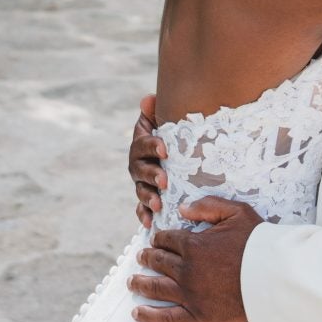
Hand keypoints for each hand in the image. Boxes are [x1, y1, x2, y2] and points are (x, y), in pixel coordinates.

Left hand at [129, 196, 260, 321]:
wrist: (273, 277)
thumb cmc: (257, 243)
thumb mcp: (237, 213)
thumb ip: (208, 206)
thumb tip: (183, 208)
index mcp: (194, 244)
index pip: (167, 240)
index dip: (159, 238)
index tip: (156, 239)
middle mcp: (186, 269)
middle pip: (158, 261)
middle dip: (147, 257)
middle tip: (141, 257)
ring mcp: (189, 294)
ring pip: (156, 288)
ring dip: (140, 282)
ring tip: (132, 281)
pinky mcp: (196, 316)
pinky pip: (165, 318)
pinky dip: (148, 315)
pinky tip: (137, 312)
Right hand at [130, 93, 167, 228]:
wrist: (182, 153)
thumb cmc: (176, 133)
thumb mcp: (168, 121)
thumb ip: (158, 111)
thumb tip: (148, 99)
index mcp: (142, 144)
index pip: (142, 144)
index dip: (152, 146)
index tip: (166, 149)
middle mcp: (139, 163)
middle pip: (139, 170)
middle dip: (151, 175)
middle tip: (164, 180)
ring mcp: (142, 182)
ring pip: (141, 190)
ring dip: (148, 197)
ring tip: (158, 204)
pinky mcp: (148, 198)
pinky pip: (142, 209)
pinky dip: (144, 216)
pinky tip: (150, 222)